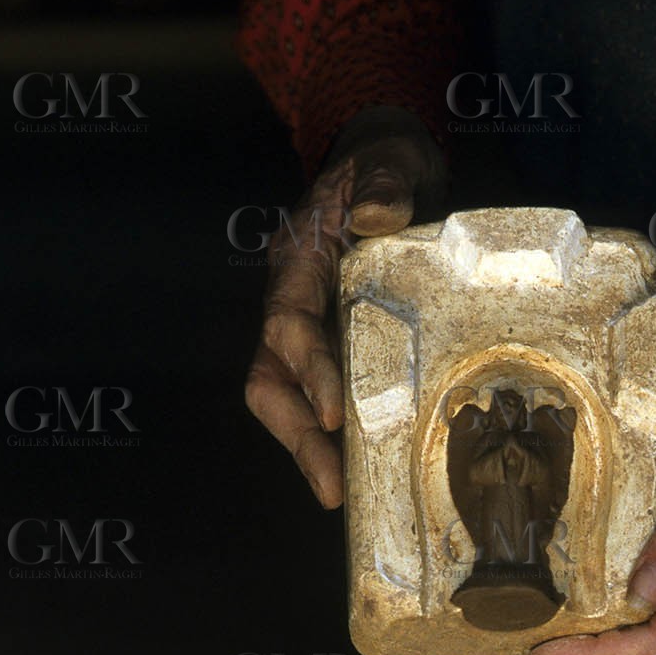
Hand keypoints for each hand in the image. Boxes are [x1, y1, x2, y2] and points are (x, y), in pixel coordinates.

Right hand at [245, 107, 445, 507]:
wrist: (380, 170)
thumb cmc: (381, 168)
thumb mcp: (386, 162)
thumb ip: (382, 184)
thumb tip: (376, 216)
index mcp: (298, 262)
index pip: (289, 322)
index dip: (307, 368)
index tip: (332, 411)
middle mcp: (291, 302)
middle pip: (270, 378)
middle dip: (295, 436)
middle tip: (331, 486)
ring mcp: (306, 328)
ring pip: (285, 397)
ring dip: (309, 449)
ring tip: (340, 492)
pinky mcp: (329, 344)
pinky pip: (318, 397)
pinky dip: (332, 436)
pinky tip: (361, 468)